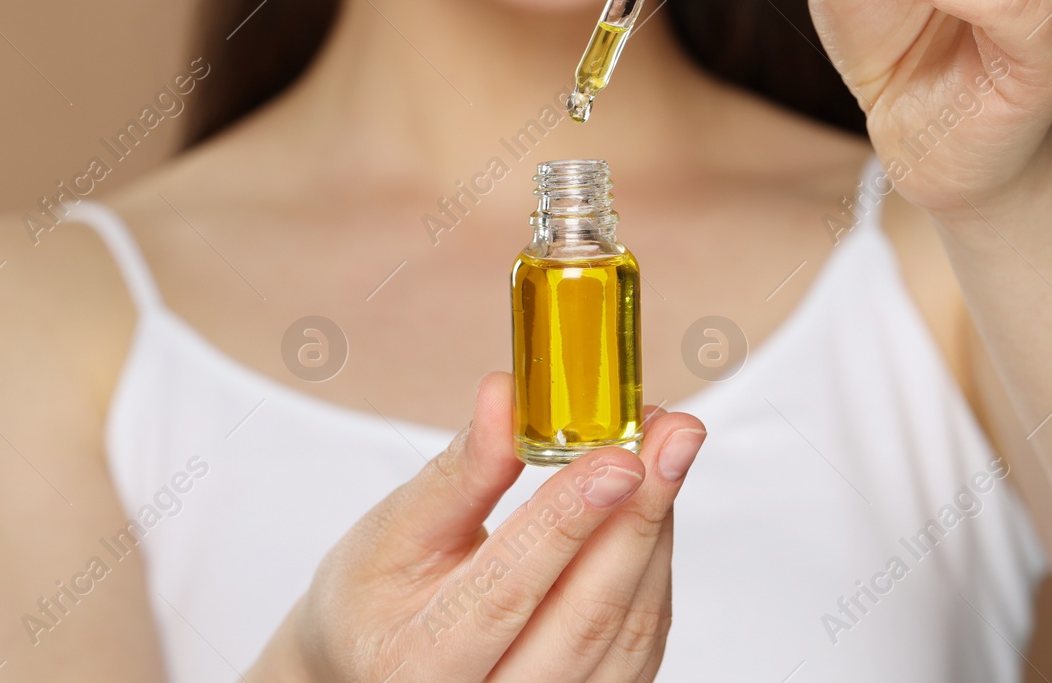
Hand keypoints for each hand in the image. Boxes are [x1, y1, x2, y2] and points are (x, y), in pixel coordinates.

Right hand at [251, 372, 706, 681]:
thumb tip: (506, 396)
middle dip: (639, 516)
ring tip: (669, 446)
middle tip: (675, 433)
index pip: (507, 589)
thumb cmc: (377, 599)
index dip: (568, 521)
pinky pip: (641, 642)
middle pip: (585, 617)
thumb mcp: (397, 531)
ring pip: (627, 632)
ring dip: (655, 531)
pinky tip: (653, 503)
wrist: (378, 666)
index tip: (618, 456)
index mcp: (423, 664)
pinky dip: (654, 565)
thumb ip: (461, 473)